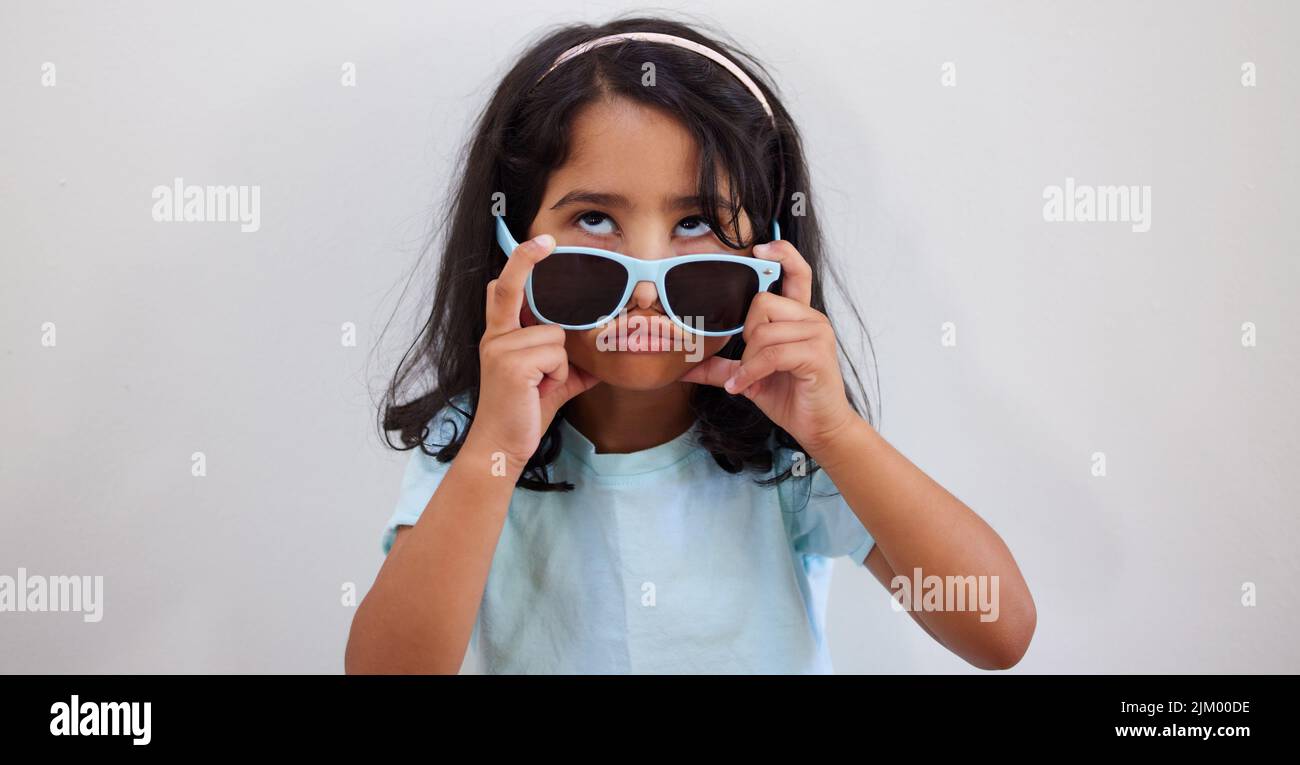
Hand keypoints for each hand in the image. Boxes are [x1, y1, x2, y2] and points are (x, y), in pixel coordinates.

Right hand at [470, 232, 600, 468]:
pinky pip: (556, 354)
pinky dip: (558, 375)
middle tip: (547, 239)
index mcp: (501, 334)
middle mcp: (495, 335)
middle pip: (510, 287)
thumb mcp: (554, 381)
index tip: (541, 241)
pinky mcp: (511, 364)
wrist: (504, 446)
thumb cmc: (526, 412)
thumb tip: (606, 353)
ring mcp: (500, 348)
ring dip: (561, 363)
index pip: (504, 289)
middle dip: (525, 258)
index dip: (521, 262)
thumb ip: (572, 361)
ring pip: (555, 335)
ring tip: (542, 385)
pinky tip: (540, 390)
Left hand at [677, 238, 857, 456]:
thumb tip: (684, 367)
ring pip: (763, 330)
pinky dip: (752, 373)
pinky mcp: (816, 353)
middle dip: (747, 336)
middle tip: (752, 363)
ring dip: (750, 360)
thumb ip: (721, 366)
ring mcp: (817, 333)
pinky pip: (771, 353)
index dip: (781, 253)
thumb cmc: (789, 396)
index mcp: (799, 316)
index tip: (759, 249)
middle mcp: (811, 318)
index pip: (796, 271)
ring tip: (753, 378)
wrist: (818, 427)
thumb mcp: (749, 377)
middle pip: (762, 303)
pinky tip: (745, 387)